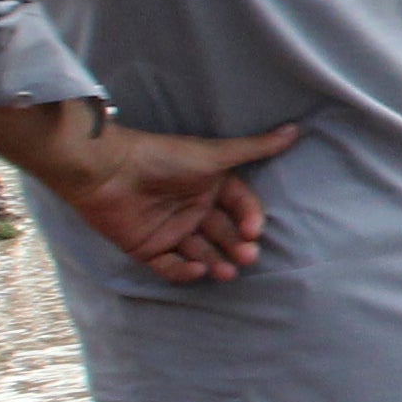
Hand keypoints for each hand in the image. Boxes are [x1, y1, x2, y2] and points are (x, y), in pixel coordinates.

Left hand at [28, 107, 303, 285]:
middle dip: (237, 247)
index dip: (250, 220)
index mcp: (210, 186)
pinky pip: (170, 266)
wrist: (105, 170)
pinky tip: (196, 269)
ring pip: (202, 253)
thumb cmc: (161, 157)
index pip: (241, 207)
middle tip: (245, 257)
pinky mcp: (146, 248)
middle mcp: (193, 209)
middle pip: (224, 234)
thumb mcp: (212, 154)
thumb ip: (254, 149)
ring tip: (225, 271)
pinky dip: (184, 271)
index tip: (253, 232)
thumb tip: (295, 129)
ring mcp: (170, 230)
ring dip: (217, 263)